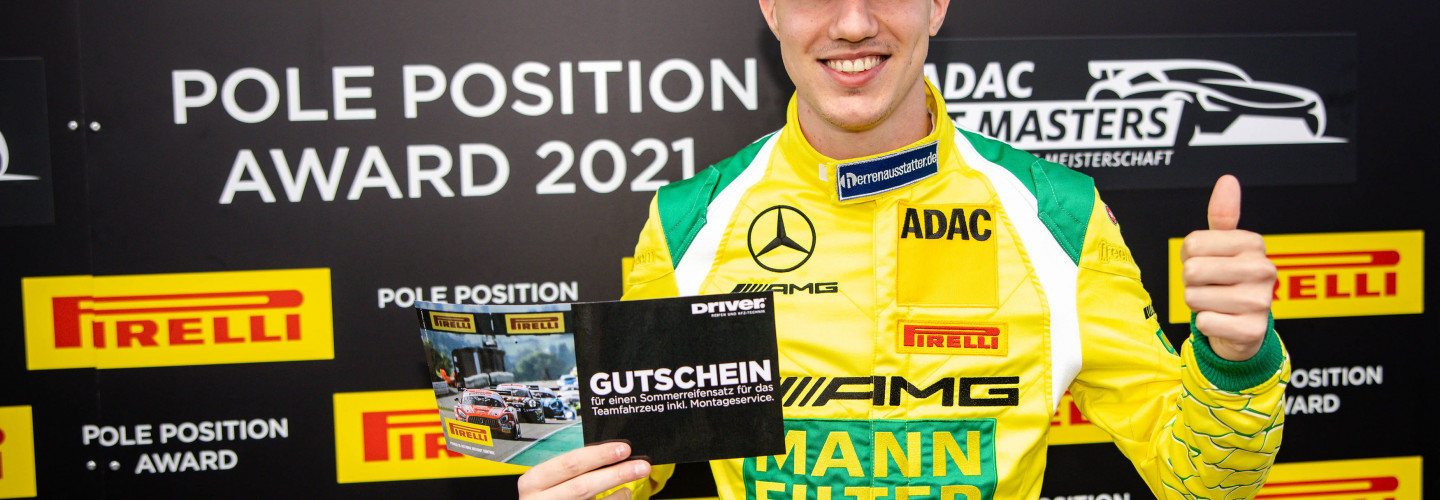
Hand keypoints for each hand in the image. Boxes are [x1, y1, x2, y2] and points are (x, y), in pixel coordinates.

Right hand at [517, 442, 650, 499]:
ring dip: (619, 493)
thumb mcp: (549, 480)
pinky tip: (623, 493)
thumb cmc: (546, 494)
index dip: (598, 455)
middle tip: (640, 466)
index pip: (569, 464)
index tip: (623, 448)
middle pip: (583, 486)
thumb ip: (571, 470)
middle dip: (615, 474)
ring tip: (634, 480)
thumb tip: (608, 454)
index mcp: (534, 482)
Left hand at [1180, 175, 1276, 360]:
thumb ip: (1223, 214)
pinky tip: (1223, 321)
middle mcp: (1262, 270)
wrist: (1246, 326)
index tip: (1208, 262)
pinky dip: (1206, 324)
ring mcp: (1260, 301)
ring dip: (1198, 303)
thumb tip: (1228, 180)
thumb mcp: (1226, 245)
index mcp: (1253, 244)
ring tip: (1217, 303)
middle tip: (1210, 286)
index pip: (1192, 244)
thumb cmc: (1229, 280)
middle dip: (1191, 282)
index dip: (1190, 256)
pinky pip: (1204, 322)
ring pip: (1193, 297)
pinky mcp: (1251, 330)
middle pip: (1190, 271)